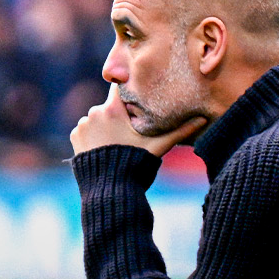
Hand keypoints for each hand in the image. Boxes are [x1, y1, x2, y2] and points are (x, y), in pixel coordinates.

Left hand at [70, 86, 205, 158]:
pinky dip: (94, 136)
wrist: (109, 190)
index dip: (128, 91)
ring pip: (97, 118)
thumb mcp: (158, 147)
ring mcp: (82, 125)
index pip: (119, 88)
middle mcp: (94, 112)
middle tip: (129, 131)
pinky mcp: (75, 136)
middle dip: (119, 114)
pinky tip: (104, 148)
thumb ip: (180, 132)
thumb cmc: (135, 165)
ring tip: (117, 142)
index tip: (135, 95)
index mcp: (112, 109)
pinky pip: (86, 130)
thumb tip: (203, 120)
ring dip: (105, 125)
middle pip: (109, 105)